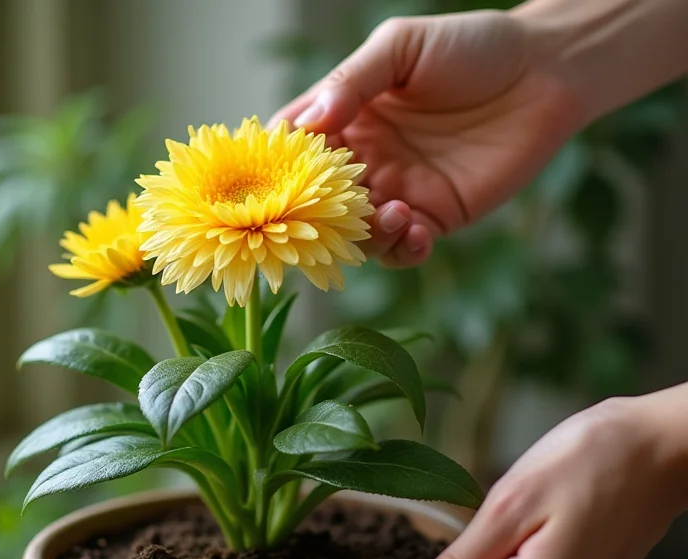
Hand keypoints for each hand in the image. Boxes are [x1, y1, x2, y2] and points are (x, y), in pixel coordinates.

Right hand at [269, 10, 582, 267]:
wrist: (544, 73)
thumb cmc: (471, 47)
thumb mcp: (402, 47)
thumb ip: (353, 81)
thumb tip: (311, 123)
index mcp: (347, 119)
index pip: (296, 152)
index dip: (281, 171)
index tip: (274, 184)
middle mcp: (365, 161)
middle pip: (320, 204)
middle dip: (318, 217)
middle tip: (327, 217)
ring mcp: (397, 192)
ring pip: (358, 235)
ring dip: (365, 235)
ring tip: (392, 212)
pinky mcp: (433, 217)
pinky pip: (403, 248)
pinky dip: (401, 249)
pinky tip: (414, 229)